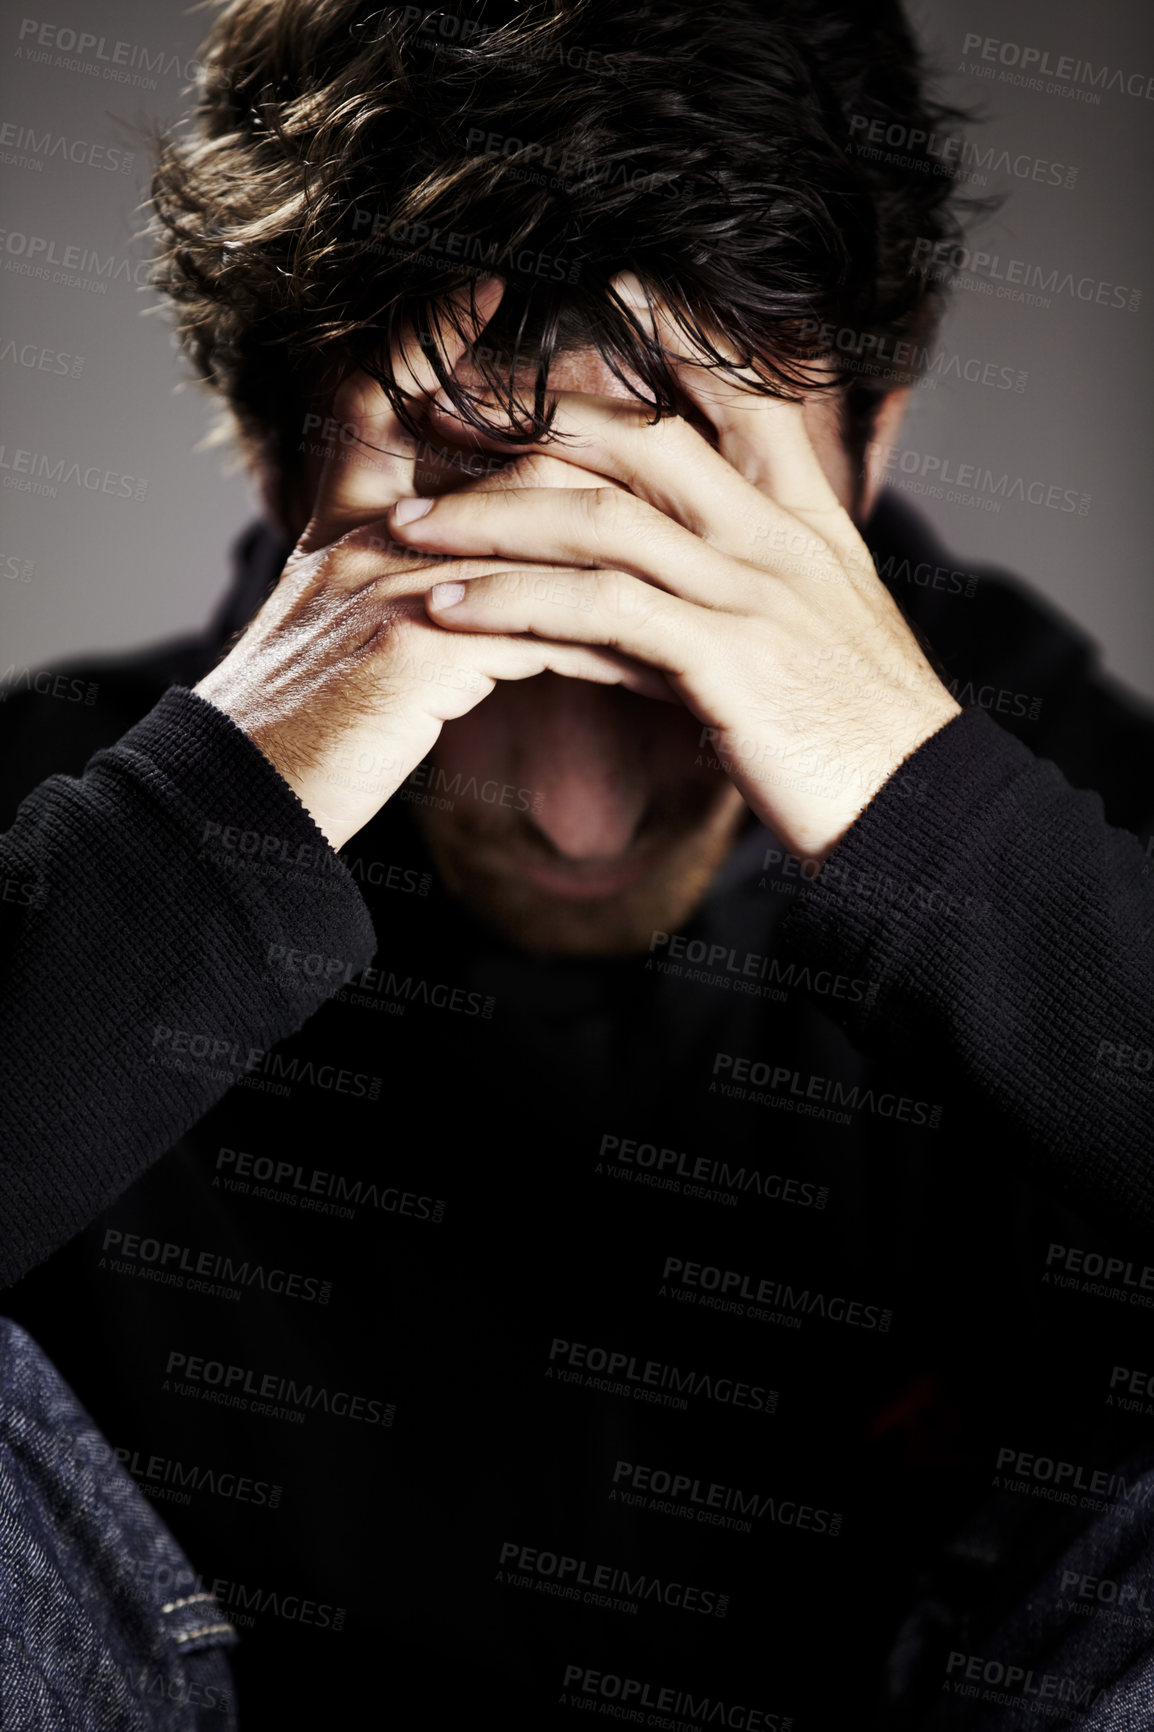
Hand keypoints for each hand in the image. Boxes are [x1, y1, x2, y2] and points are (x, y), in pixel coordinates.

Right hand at [192, 282, 668, 850]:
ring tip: (692, 526)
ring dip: (615, 525)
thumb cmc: (304, 724)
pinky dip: (599, 628)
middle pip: (483, 442)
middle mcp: (360, 536)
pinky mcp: (408, 648)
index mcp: (339, 523)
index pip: (373, 395)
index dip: (426, 337)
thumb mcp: (333, 629)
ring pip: (525, 523)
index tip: (488, 283)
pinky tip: (657, 643)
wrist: (240, 800)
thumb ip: (391, 577)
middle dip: (574, 416)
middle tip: (665, 406)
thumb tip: (469, 564)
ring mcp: (383, 585)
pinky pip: (532, 616)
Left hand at [387, 296, 960, 861]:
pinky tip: (448, 608)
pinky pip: (598, 612)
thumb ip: (730, 595)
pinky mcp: (725, 662)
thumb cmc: (859, 735)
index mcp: (807, 524)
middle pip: (640, 442)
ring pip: (601, 520)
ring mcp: (753, 596)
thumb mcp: (811, 639)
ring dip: (490, 517)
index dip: (682, 335)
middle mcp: (778, 541)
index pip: (745, 399)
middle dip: (530, 418)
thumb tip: (632, 598)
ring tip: (403, 525)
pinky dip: (513, 603)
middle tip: (437, 407)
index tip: (613, 284)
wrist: (924, 809)